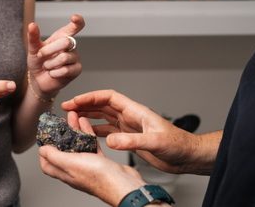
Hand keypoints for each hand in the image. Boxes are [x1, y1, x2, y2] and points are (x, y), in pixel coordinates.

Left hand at [27, 14, 84, 99]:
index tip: (75, 17)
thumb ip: (33, 37)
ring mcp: (75, 58)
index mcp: (61, 37)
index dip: (77, 22)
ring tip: (47, 66)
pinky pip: (65, 70)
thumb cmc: (38, 62)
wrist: (38, 80)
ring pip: (64, 58)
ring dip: (50, 64)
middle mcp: (71, 46)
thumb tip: (32, 24)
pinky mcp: (77, 70)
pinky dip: (54, 73)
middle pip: (66, 42)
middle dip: (49, 50)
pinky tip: (52, 73)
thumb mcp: (33, 49)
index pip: (73, 27)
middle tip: (40, 56)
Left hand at [39, 112, 146, 206]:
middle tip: (61, 120)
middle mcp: (76, 169)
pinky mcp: (101, 162)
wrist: (124, 184)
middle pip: (64, 150)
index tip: (45, 136)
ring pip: (79, 145)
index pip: (48, 163)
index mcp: (65, 172)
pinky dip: (88, 134)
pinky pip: (92, 145)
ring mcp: (89, 165)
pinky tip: (86, 123)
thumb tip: (41, 151)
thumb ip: (55, 156)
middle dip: (61, 134)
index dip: (44, 150)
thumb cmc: (99, 177)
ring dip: (75, 130)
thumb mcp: (71, 164)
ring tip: (73, 116)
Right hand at [62, 90, 202, 173]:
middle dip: (84, 105)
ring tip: (73, 119)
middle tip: (67, 109)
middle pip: (102, 105)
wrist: (187, 156)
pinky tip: (87, 134)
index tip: (75, 102)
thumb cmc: (177, 144)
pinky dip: (96, 131)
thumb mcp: (155, 142)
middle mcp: (130, 116)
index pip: (108, 97)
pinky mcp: (130, 138)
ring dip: (88, 116)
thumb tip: (110, 140)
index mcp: (135, 111)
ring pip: (103, 117)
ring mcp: (129, 127)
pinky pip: (108, 130)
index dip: (90, 97)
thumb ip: (132, 141)